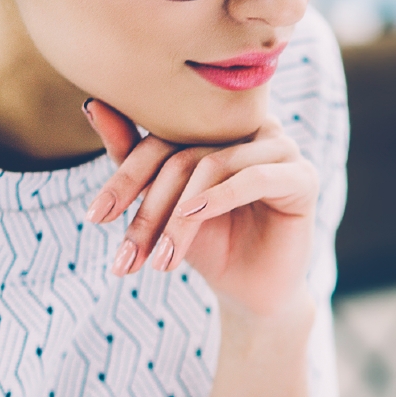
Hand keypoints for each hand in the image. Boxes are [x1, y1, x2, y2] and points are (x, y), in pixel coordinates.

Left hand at [83, 99, 318, 321]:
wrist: (249, 292)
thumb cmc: (206, 242)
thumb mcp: (162, 205)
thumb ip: (132, 156)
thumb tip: (93, 105)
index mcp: (216, 124)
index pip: (161, 138)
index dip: (125, 178)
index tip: (95, 217)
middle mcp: (249, 126)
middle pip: (183, 154)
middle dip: (149, 209)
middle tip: (127, 256)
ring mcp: (280, 148)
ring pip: (213, 166)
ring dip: (179, 217)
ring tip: (160, 258)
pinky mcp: (302, 176)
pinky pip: (255, 177)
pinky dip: (221, 198)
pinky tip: (195, 219)